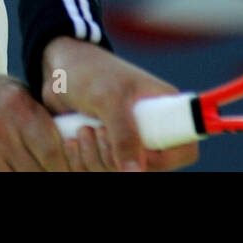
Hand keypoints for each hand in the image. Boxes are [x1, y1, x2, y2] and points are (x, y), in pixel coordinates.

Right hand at [0, 68, 115, 170]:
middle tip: (44, 170)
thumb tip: (67, 141)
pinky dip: (0, 175)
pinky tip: (4, 168)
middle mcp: (2, 128)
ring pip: (15, 177)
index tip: (63, 168)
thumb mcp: (14, 92)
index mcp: (20, 108)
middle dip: (44, 173)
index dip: (62, 165)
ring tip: (23, 167)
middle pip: (36, 170)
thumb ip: (37, 114)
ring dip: (21, 174)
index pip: (53, 150)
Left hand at [39, 37, 198, 171]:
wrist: (58, 69)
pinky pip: (99, 170)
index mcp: (165, 109)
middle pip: (148, 169)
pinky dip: (83, 161)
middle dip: (117, 157)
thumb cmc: (88, 72)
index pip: (184, 150)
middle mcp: (150, 129)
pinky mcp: (106, 149)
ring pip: (120, 172)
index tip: (136, 152)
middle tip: (96, 131)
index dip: (164, 159)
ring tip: (82, 129)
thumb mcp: (108, 99)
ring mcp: (127, 141)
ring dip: (95, 158)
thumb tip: (136, 173)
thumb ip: (124, 135)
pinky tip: (73, 138)